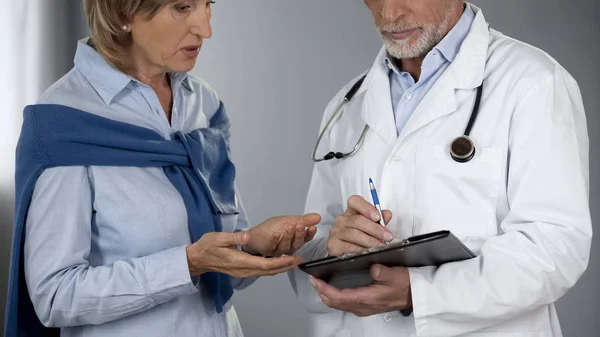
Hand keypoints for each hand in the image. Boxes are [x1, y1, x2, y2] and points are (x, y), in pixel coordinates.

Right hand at [186, 231, 301, 277]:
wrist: (198, 259)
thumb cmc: (207, 247)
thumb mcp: (219, 238)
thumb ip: (234, 238)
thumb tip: (247, 237)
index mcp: (240, 262)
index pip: (265, 264)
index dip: (281, 262)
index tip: (293, 258)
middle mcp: (244, 270)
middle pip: (269, 271)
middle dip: (286, 266)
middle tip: (300, 260)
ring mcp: (244, 272)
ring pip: (266, 272)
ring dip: (281, 267)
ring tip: (294, 261)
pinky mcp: (243, 270)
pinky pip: (262, 270)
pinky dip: (273, 267)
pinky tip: (279, 262)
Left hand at [242, 213, 320, 256]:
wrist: (254, 235)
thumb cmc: (272, 228)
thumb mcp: (289, 220)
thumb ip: (304, 220)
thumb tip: (319, 217)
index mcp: (294, 240)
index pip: (305, 239)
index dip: (309, 234)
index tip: (312, 227)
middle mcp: (288, 247)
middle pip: (297, 244)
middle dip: (299, 235)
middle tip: (300, 226)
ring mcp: (278, 251)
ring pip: (286, 246)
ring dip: (288, 236)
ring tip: (289, 226)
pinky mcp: (267, 251)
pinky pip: (272, 246)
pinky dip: (274, 240)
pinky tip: (275, 234)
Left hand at [311, 265, 411, 316]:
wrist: (414, 295)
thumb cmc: (405, 285)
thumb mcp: (395, 274)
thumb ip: (382, 271)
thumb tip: (372, 267)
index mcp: (367, 298)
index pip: (339, 296)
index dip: (324, 289)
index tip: (316, 280)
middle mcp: (362, 306)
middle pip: (335, 303)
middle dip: (321, 292)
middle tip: (313, 280)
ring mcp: (363, 308)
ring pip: (338, 304)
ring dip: (327, 294)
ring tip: (319, 283)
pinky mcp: (364, 306)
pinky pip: (344, 304)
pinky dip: (335, 296)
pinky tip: (332, 288)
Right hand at [328, 195, 393, 255]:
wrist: (344, 253)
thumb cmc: (358, 239)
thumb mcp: (370, 227)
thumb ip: (380, 220)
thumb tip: (387, 214)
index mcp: (351, 211)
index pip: (355, 202)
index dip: (366, 208)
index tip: (377, 217)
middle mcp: (342, 220)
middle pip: (358, 220)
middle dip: (375, 229)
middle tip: (387, 236)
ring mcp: (336, 232)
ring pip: (354, 234)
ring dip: (370, 240)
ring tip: (380, 245)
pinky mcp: (334, 245)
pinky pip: (349, 247)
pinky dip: (361, 250)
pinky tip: (368, 252)